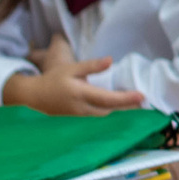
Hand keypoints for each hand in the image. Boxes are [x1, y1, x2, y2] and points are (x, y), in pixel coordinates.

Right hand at [1, 37, 141, 116]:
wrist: (33, 97)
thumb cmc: (53, 80)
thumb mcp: (71, 69)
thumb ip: (91, 66)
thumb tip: (111, 60)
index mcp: (81, 94)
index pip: (108, 98)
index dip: (126, 99)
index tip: (142, 96)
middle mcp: (83, 108)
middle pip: (111, 110)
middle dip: (128, 107)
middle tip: (145, 101)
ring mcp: (80, 116)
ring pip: (105, 115)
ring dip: (121, 111)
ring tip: (137, 105)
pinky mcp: (79, 119)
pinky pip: (98, 117)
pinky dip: (110, 113)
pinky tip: (119, 108)